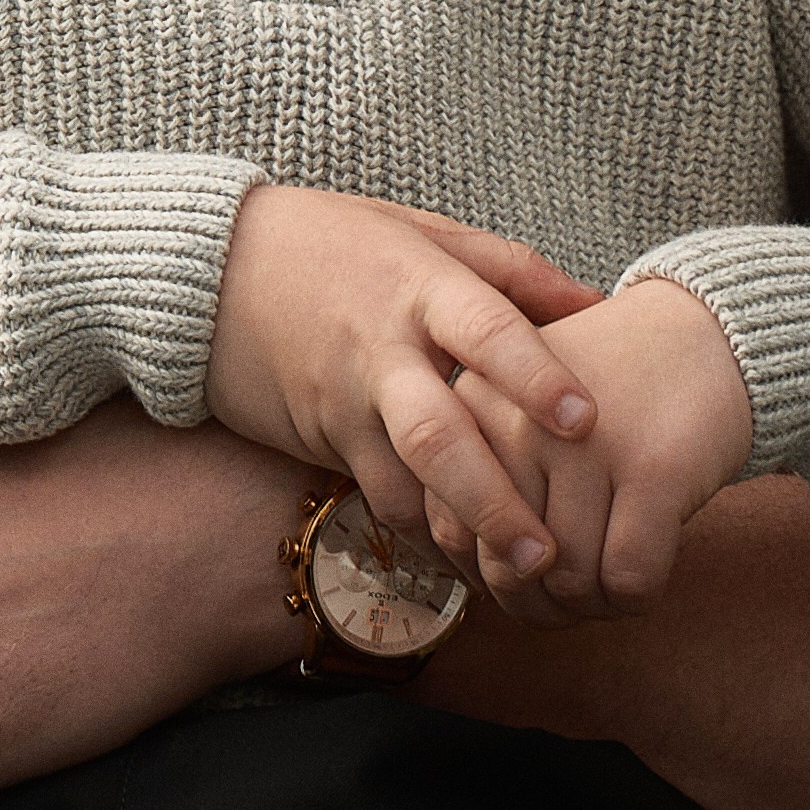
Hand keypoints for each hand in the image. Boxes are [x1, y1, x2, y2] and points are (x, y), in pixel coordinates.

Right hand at [205, 185, 603, 576]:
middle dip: (494, 500)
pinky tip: (465, 555)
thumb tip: (598, 301)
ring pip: (404, 484)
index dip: (535, 376)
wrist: (211, 271)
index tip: (587, 420)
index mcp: (419, 286)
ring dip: (457, 534)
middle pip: (440, 434)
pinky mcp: (320, 438)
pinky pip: (374, 496)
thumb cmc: (336, 242)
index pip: (485, 330)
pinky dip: (420, 530)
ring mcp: (346, 401)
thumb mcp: (422, 231)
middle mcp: (383, 350)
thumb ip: (512, 270)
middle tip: (546, 553)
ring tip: (518, 578)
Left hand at [428, 278, 754, 624]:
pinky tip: (646, 574)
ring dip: (595, 606)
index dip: (492, 577)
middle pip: (511, 568)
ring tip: (611, 585)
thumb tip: (490, 589)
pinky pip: (628, 577)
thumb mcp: (527, 418)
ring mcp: (587, 443)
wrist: (706, 338)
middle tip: (574, 600)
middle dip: (545, 606)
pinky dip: (637, 597)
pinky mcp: (653, 468)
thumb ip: (490, 487)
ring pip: (572, 582)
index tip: (528, 578)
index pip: (452, 533)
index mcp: (475, 403)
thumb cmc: (610, 399)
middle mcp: (520, 419)